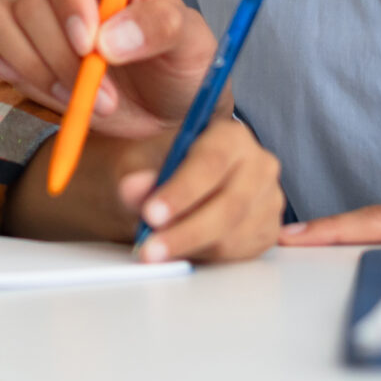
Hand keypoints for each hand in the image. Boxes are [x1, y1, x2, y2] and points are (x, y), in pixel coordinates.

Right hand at [0, 0, 215, 137]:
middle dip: (61, 59)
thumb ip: (160, 28)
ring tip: (78, 101)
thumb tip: (107, 38)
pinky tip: (21, 80)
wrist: (163, 114)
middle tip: (103, 98)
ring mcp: (29, 11)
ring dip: (32, 70)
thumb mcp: (192, 43)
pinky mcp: (9, 46)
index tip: (89, 44)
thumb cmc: (177, 68)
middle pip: (28, 2)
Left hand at [8, 116, 284, 262]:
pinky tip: (179, 258)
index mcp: (220, 122)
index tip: (149, 208)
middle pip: (235, 194)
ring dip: (194, 244)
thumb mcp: (118, 162)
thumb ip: (128, 174)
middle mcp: (250, 156)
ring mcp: (262, 194)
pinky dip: (210, 255)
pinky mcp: (261, 228)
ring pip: (240, 226)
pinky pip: (243, 248)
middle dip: (188, 223)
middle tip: (146, 243)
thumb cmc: (129, 162)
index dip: (184, 182)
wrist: (137, 186)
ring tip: (152, 254)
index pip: (215, 151)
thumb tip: (136, 191)